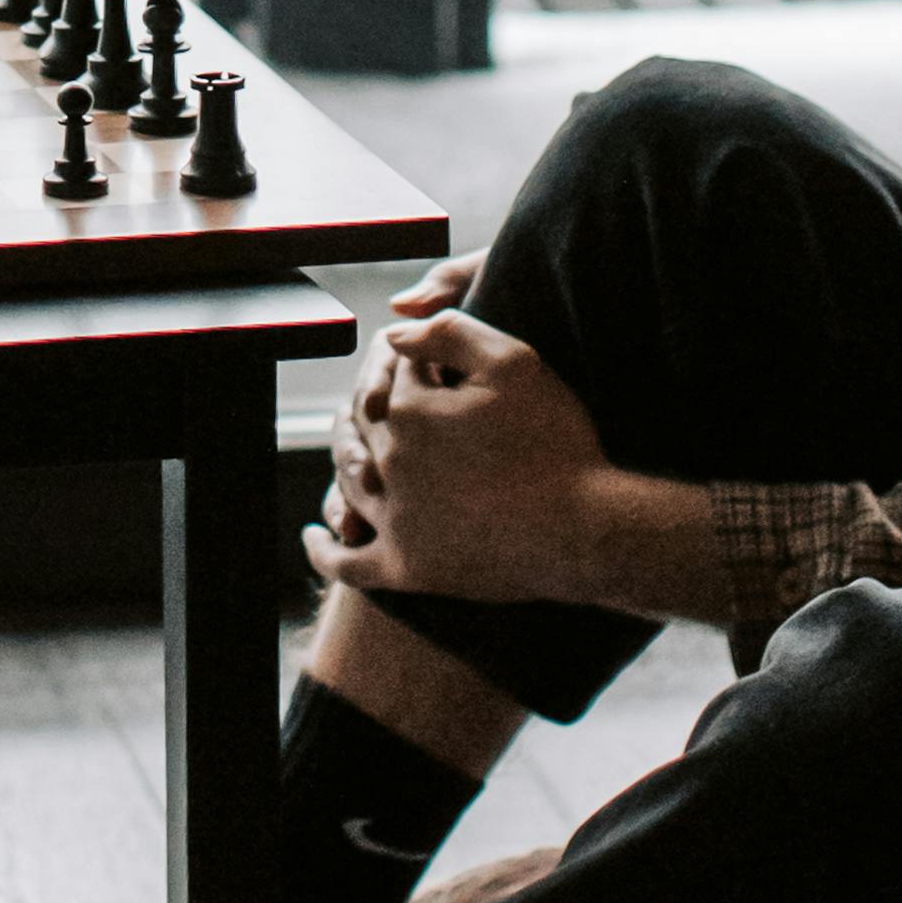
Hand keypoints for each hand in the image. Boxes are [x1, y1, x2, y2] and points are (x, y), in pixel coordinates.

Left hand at [310, 307, 614, 604]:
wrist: (583, 529)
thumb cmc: (555, 442)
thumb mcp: (515, 362)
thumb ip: (449, 333)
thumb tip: (393, 335)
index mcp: (408, 410)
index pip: (395, 375)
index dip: (417, 367)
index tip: (441, 371)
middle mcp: (388, 463)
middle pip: (366, 426)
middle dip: (377, 408)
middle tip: (400, 406)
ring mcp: (393, 520)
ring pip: (350, 484)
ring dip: (348, 462)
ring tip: (354, 452)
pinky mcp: (404, 569)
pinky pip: (347, 563)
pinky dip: (323, 550)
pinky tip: (317, 536)